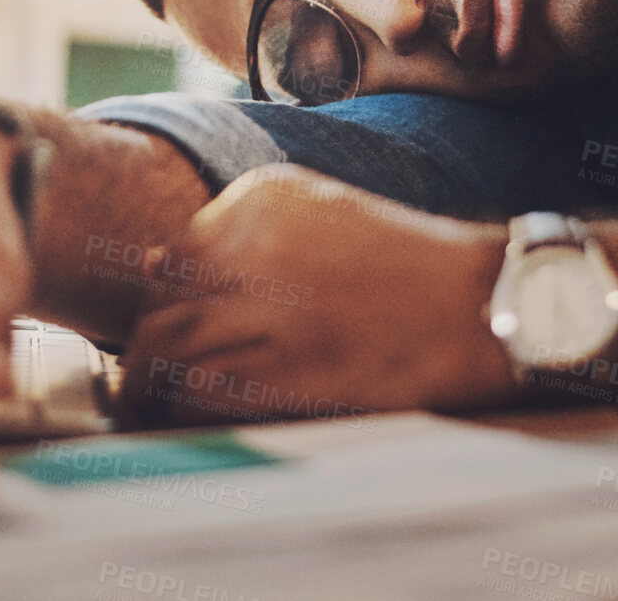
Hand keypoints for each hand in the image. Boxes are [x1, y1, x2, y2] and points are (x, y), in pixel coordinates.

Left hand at [120, 164, 515, 426]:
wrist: (481, 304)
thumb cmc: (403, 265)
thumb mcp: (321, 212)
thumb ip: (239, 232)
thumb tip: (148, 261)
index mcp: (260, 198)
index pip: (170, 256)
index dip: (160, 304)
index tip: (166, 332)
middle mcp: (254, 245)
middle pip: (160, 305)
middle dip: (142, 350)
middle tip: (136, 383)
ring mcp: (269, 308)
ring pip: (166, 351)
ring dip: (148, 386)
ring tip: (147, 408)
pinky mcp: (286, 368)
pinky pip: (199, 392)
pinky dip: (183, 408)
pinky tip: (192, 419)